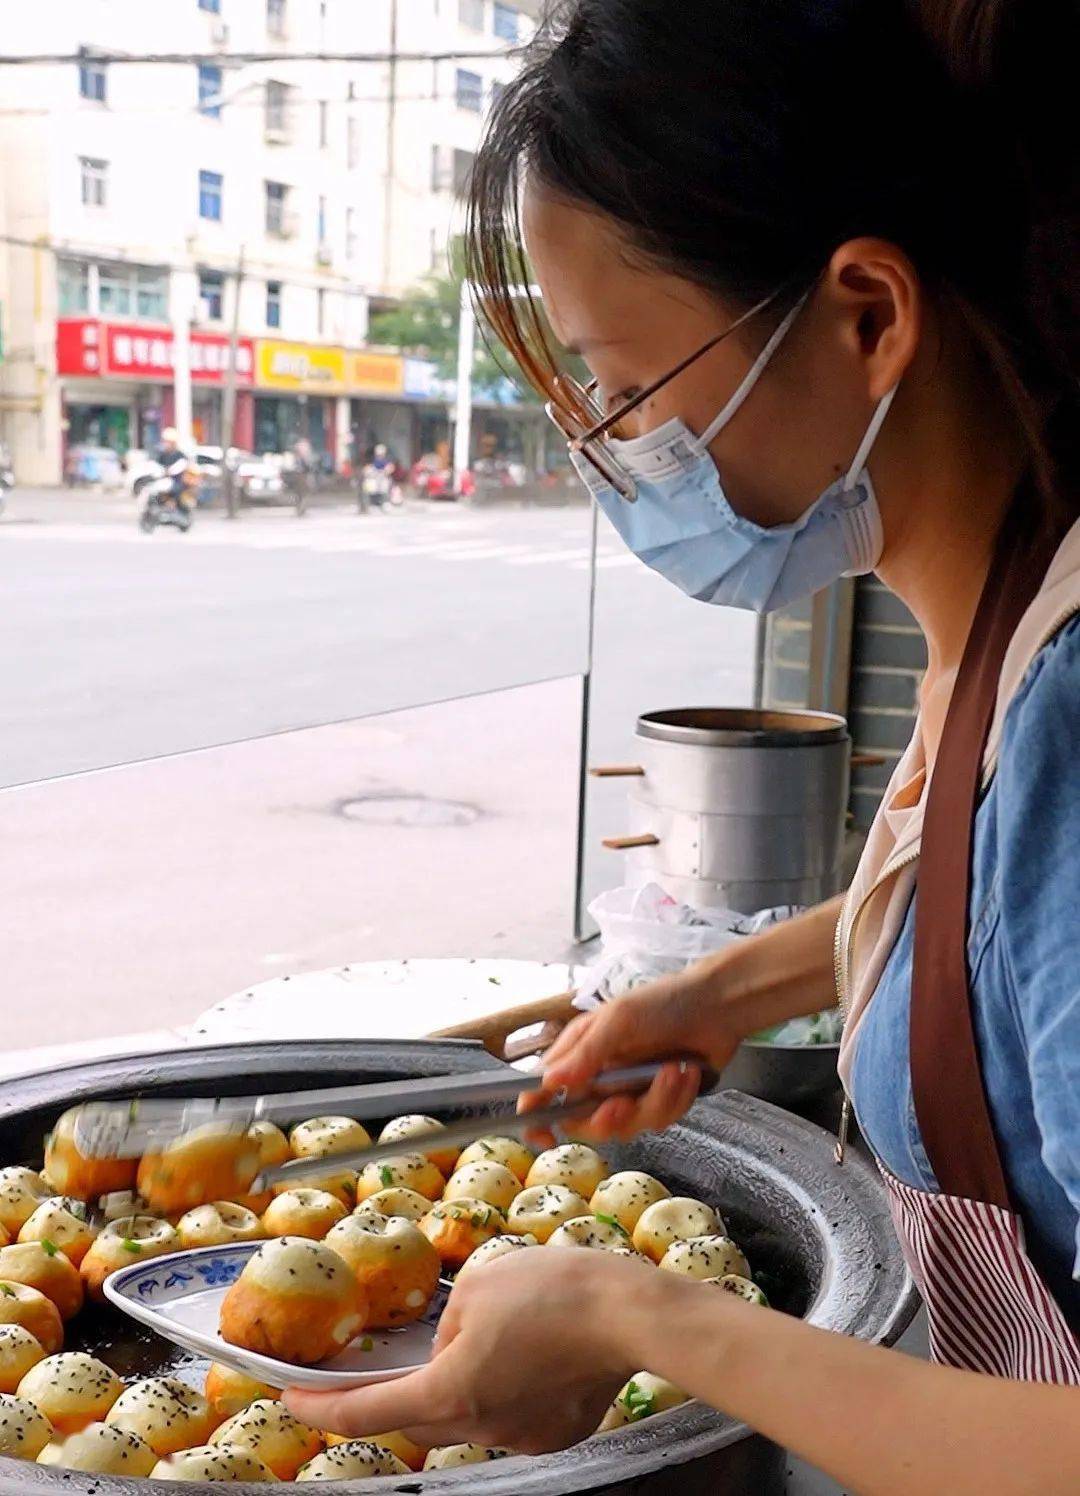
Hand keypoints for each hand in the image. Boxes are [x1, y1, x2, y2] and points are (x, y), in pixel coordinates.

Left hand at [285, 1249, 648, 1455]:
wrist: (630, 1312)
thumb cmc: (553, 1289)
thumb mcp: (476, 1286)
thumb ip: (446, 1323)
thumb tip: (449, 1346)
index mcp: (448, 1390)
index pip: (365, 1412)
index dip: (321, 1408)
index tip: (292, 1399)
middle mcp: (480, 1425)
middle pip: (417, 1417)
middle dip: (397, 1391)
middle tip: (386, 1362)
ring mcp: (521, 1435)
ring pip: (468, 1412)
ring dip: (461, 1379)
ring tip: (493, 1330)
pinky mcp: (554, 1432)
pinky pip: (511, 1411)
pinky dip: (506, 1384)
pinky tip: (530, 1349)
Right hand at [521, 966, 741, 1145]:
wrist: (717, 1006)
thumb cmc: (662, 1002)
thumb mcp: (619, 1021)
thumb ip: (585, 1054)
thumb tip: (549, 1082)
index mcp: (580, 1053)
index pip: (545, 1091)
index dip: (537, 1117)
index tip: (543, 1136)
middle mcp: (600, 1078)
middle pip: (586, 1122)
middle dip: (607, 1119)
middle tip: (622, 1105)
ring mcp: (630, 1092)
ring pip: (628, 1126)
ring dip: (655, 1101)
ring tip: (674, 1071)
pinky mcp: (660, 1102)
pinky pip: (659, 1120)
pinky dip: (676, 1098)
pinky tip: (688, 1073)